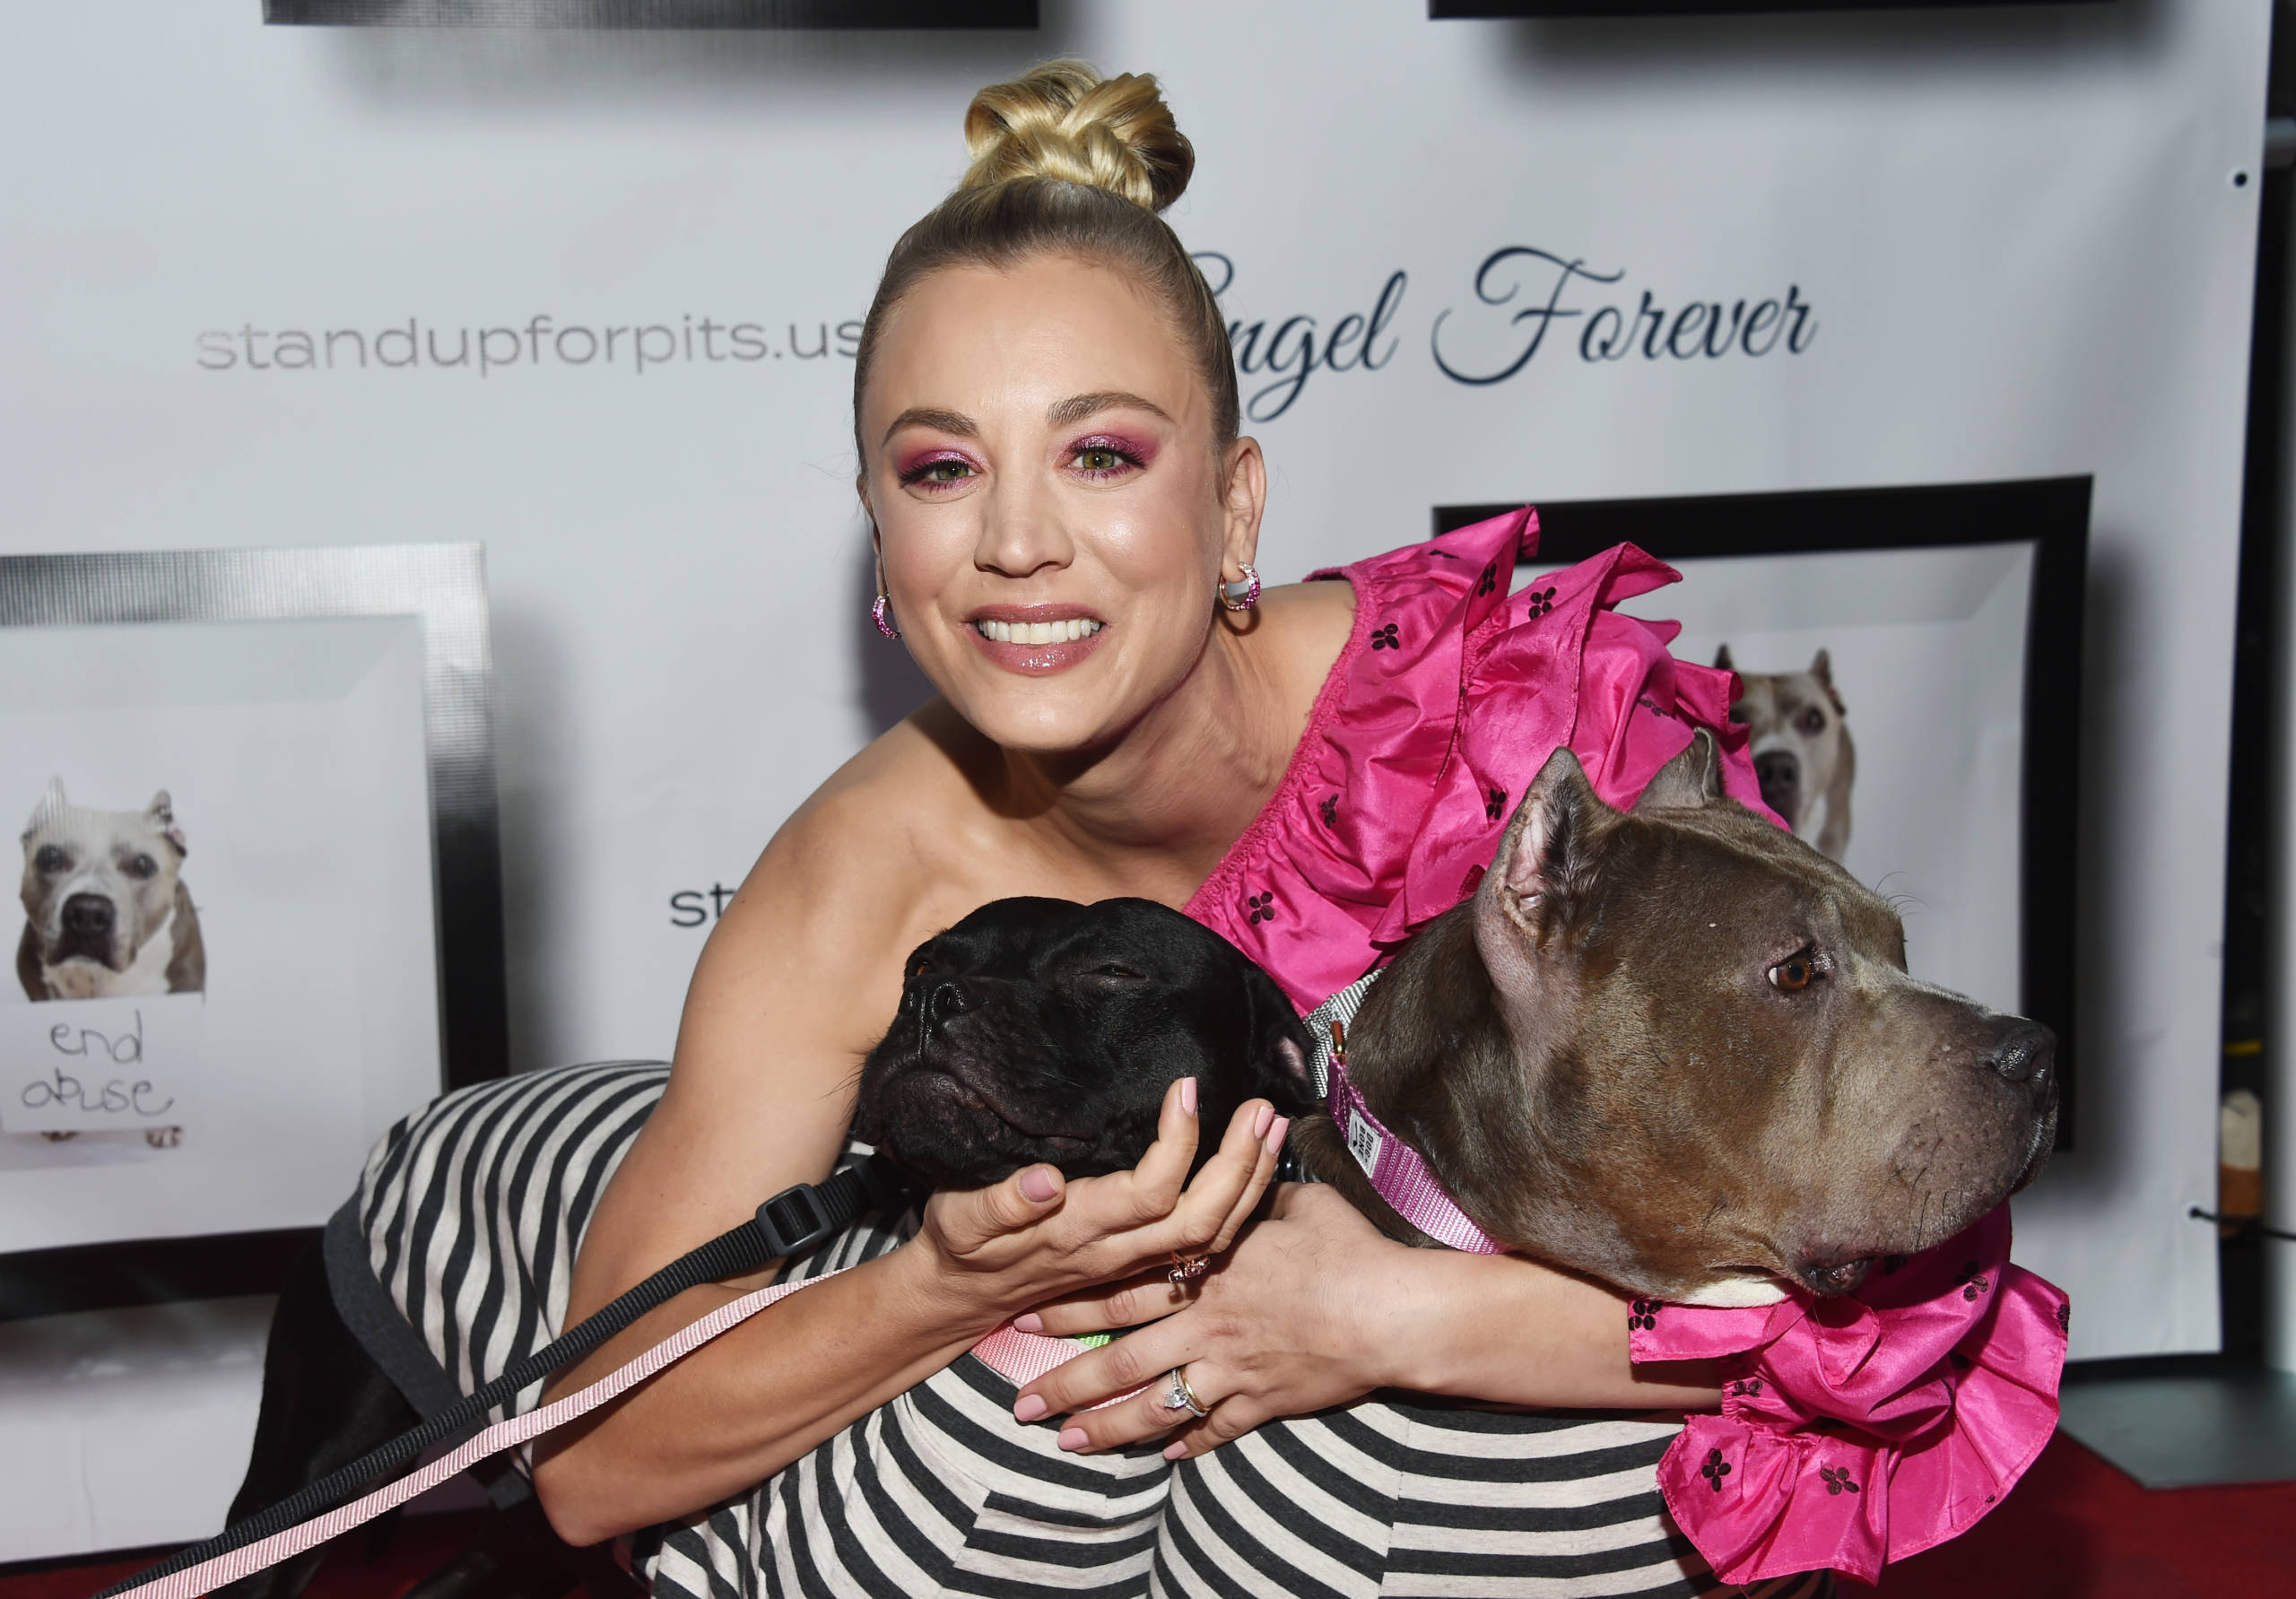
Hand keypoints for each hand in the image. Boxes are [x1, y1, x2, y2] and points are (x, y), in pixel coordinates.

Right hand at [908, 1078, 1285, 1332]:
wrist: (964, 1298)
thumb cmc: (963, 1246)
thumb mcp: (961, 1219)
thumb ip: (1002, 1203)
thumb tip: (1046, 1181)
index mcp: (1078, 1231)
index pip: (1150, 1193)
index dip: (1178, 1144)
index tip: (1185, 1088)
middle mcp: (1117, 1250)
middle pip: (1201, 1219)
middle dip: (1239, 1164)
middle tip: (1260, 1107)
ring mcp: (1135, 1260)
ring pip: (1214, 1234)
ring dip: (1250, 1181)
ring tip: (1272, 1127)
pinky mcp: (1142, 1260)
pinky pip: (1208, 1240)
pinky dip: (1242, 1202)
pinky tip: (1257, 1164)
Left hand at [1009, 1181, 1414, 1456]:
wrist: (1388, 1312)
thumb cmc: (1346, 1248)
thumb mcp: (1295, 1203)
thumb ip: (1255, 1194)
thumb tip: (1248, 1158)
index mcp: (1203, 1271)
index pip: (1119, 1290)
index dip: (1068, 1303)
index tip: (1025, 1310)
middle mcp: (1204, 1325)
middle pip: (1119, 1358)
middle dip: (1064, 1382)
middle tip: (1020, 1402)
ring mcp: (1230, 1369)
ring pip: (1153, 1407)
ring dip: (1105, 1427)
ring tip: (1066, 1443)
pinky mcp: (1262, 1403)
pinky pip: (1215, 1429)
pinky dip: (1187, 1444)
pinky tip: (1163, 1456)